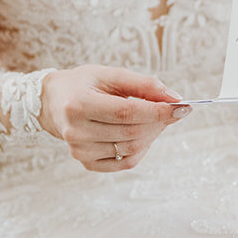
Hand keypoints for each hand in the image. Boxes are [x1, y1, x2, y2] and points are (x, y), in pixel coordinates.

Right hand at [40, 66, 190, 171]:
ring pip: (131, 149)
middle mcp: (76, 131)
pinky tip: (141, 134)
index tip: (183, 106)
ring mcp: (80, 150)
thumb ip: (143, 84)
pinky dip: (141, 150)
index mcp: (79, 104)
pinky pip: (124, 163)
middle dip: (159, 122)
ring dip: (152, 135)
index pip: (127, 112)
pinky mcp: (86, 163)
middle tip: (172, 110)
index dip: (159, 111)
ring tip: (154, 119)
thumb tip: (175, 98)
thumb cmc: (84, 84)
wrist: (53, 102)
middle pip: (132, 132)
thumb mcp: (110, 74)